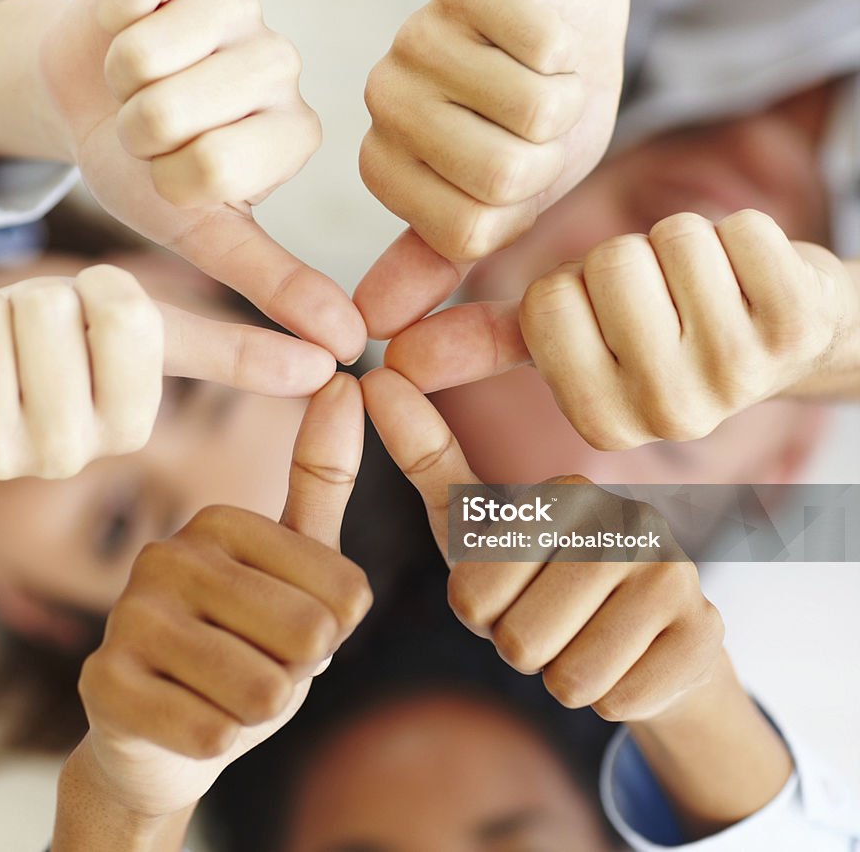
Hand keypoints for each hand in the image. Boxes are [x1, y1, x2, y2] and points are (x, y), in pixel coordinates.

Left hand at [0, 264, 335, 479]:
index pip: (123, 315)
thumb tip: (335, 358)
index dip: (96, 291)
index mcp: (129, 423)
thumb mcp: (148, 332)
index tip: (88, 319)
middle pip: (48, 314)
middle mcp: (69, 455)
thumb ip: (235, 350)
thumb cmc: (57, 344)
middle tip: (27, 333)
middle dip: (31, 299)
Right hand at [39, 0, 365, 362]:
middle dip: (133, 130)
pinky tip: (130, 24)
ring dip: (115, 78)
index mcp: (292, 138)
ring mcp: (241, 4)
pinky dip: (110, 13)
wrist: (84, 97)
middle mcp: (281, 66)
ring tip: (136, 80)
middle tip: (148, 125)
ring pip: (146, 53)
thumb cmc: (144, 173)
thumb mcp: (205, 237)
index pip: (208, 169)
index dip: (161, 178)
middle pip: (171, 111)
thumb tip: (349, 345)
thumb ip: (275, 285)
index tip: (169, 172)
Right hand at [74, 374, 370, 817]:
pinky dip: (216, 743)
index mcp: (221, 522)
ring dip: (260, 711)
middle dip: (298, 673)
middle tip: (254, 664)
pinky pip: (213, 735)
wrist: (156, 739)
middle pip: (309, 637)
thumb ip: (323, 478)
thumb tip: (346, 378)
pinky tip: (184, 723)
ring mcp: (126, 616)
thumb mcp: (296, 566)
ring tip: (222, 693)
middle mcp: (167, 554)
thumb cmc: (243, 644)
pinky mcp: (101, 684)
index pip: (347, 594)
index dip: (334, 635)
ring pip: (264, 690)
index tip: (287, 628)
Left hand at [355, 0, 629, 337]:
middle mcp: (386, 100)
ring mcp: (416, 36)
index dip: (518, 207)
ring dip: (565, 97)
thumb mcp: (499, 207)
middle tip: (540, 120)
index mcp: (388, 164)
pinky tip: (547, 33)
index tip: (520, 168)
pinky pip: (543, 45)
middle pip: (497, 173)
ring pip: (529, 110)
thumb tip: (372, 327)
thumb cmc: (538, 121)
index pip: (462, 229)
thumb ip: (438, 261)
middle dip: (548, 153)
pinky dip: (570, 48)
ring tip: (545, 76)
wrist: (570, 11)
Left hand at [362, 368, 724, 721]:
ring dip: (564, 675)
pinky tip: (629, 660)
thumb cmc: (542, 575)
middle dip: (522, 648)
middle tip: (552, 619)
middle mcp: (628, 520)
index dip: (481, 614)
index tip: (512, 589)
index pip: (474, 595)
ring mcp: (675, 574)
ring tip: (587, 637)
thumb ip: (426, 457)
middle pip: (520, 640)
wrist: (645, 636)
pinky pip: (617, 700)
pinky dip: (610, 697)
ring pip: (569, 677)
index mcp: (567, 493)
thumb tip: (373, 378)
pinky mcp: (705, 633)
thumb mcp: (478, 524)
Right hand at [385, 209, 859, 447]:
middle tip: (662, 298)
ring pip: (672, 243)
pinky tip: (751, 278)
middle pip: (609, 266)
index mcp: (601, 420)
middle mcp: (668, 415)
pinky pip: (742, 231)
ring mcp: (740, 376)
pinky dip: (741, 232)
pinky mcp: (798, 328)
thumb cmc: (659, 328)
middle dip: (629, 259)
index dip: (574, 286)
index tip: (608, 317)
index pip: (548, 302)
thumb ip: (477, 343)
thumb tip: (388, 356)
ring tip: (702, 288)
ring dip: (683, 243)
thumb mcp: (563, 337)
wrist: (783, 334)